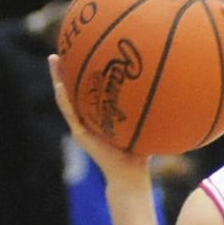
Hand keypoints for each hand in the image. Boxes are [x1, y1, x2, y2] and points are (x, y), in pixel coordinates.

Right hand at [46, 55, 152, 186]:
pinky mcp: (81, 134)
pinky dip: (65, 99)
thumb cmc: (140, 151)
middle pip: (72, 89)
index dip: (82, 71)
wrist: (130, 174)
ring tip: (54, 59)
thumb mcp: (144, 122)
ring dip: (58, 78)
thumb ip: (148, 106)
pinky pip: (70, 113)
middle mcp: (87, 117)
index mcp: (98, 114)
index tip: (80, 51)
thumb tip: (169, 86)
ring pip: (65, 98)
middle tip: (59, 49)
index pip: (87, 89)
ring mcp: (81, 125)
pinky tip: (60, 84)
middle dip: (65, 70)